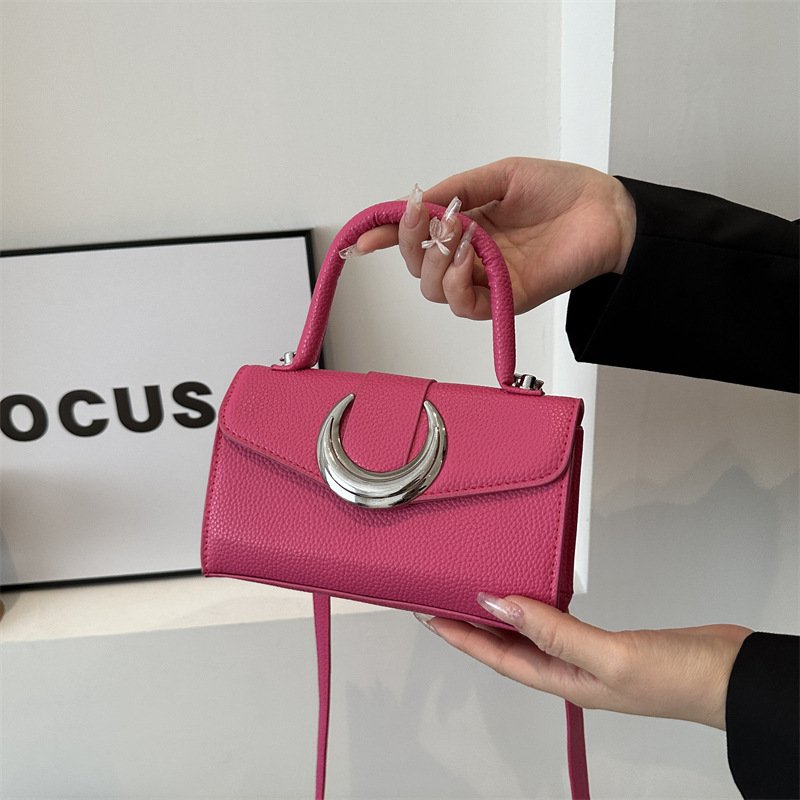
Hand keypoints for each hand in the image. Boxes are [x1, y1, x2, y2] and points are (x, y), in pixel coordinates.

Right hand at [356, 157, 636, 317]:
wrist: (605, 211)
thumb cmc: (560, 191)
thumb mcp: (500, 176)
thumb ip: (457, 189)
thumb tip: (417, 201)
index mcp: (465, 225)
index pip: (417, 237)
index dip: (389, 236)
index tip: (367, 237)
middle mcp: (470, 256)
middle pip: (418, 267)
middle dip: (411, 242)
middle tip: (428, 217)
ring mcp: (486, 279)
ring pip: (433, 289)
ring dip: (434, 261)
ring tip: (458, 233)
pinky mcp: (505, 299)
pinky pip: (464, 304)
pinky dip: (456, 283)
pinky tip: (468, 257)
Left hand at [417, 594, 750, 729]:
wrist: (732, 675)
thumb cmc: (679, 679)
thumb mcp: (609, 656)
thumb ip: (553, 632)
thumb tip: (500, 604)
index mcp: (564, 682)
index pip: (498, 657)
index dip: (461, 637)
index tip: (430, 614)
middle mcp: (570, 671)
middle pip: (507, 647)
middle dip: (471, 627)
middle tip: (440, 601)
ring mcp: (589, 656)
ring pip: (530, 634)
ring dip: (501, 616)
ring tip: (474, 594)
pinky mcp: (607, 639)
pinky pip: (557, 620)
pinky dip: (538, 607)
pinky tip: (532, 594)